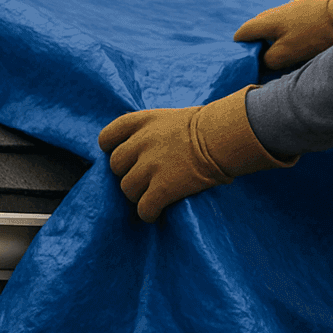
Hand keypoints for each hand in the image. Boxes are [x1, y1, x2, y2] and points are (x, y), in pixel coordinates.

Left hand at [98, 86, 292, 221]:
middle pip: (116, 165)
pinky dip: (148, 213)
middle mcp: (141, 142)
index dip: (111, 149)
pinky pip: (144, 208)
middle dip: (127, 173)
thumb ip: (151, 132)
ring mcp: (150, 166)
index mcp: (142, 121)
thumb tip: (142, 150)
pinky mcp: (162, 188)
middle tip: (143, 178)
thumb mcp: (172, 119)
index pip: (108, 137)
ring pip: (127, 188)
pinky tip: (156, 213)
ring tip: (151, 196)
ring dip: (138, 195)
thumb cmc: (208, 126)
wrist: (225, 137)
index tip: (123, 157)